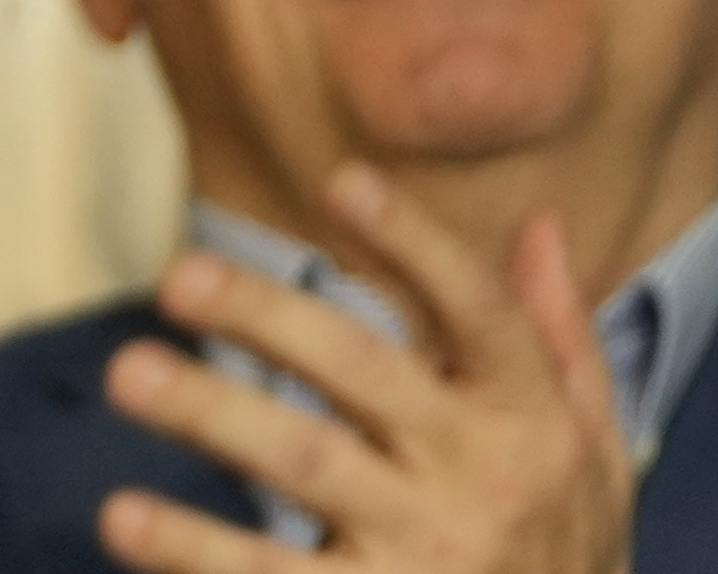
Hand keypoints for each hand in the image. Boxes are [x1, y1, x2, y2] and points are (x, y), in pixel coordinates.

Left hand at [96, 166, 635, 573]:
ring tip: (128, 374)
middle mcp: (482, 478)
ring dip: (212, 414)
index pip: (481, 315)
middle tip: (177, 275)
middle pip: (362, 372)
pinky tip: (124, 518)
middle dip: (267, 317)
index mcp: (531, 421)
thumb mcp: (593, 455)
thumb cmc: (563, 553)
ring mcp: (428, 554)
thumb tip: (540, 221)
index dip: (417, 245)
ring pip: (304, 463)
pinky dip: (195, 552)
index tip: (340, 181)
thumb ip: (560, 339)